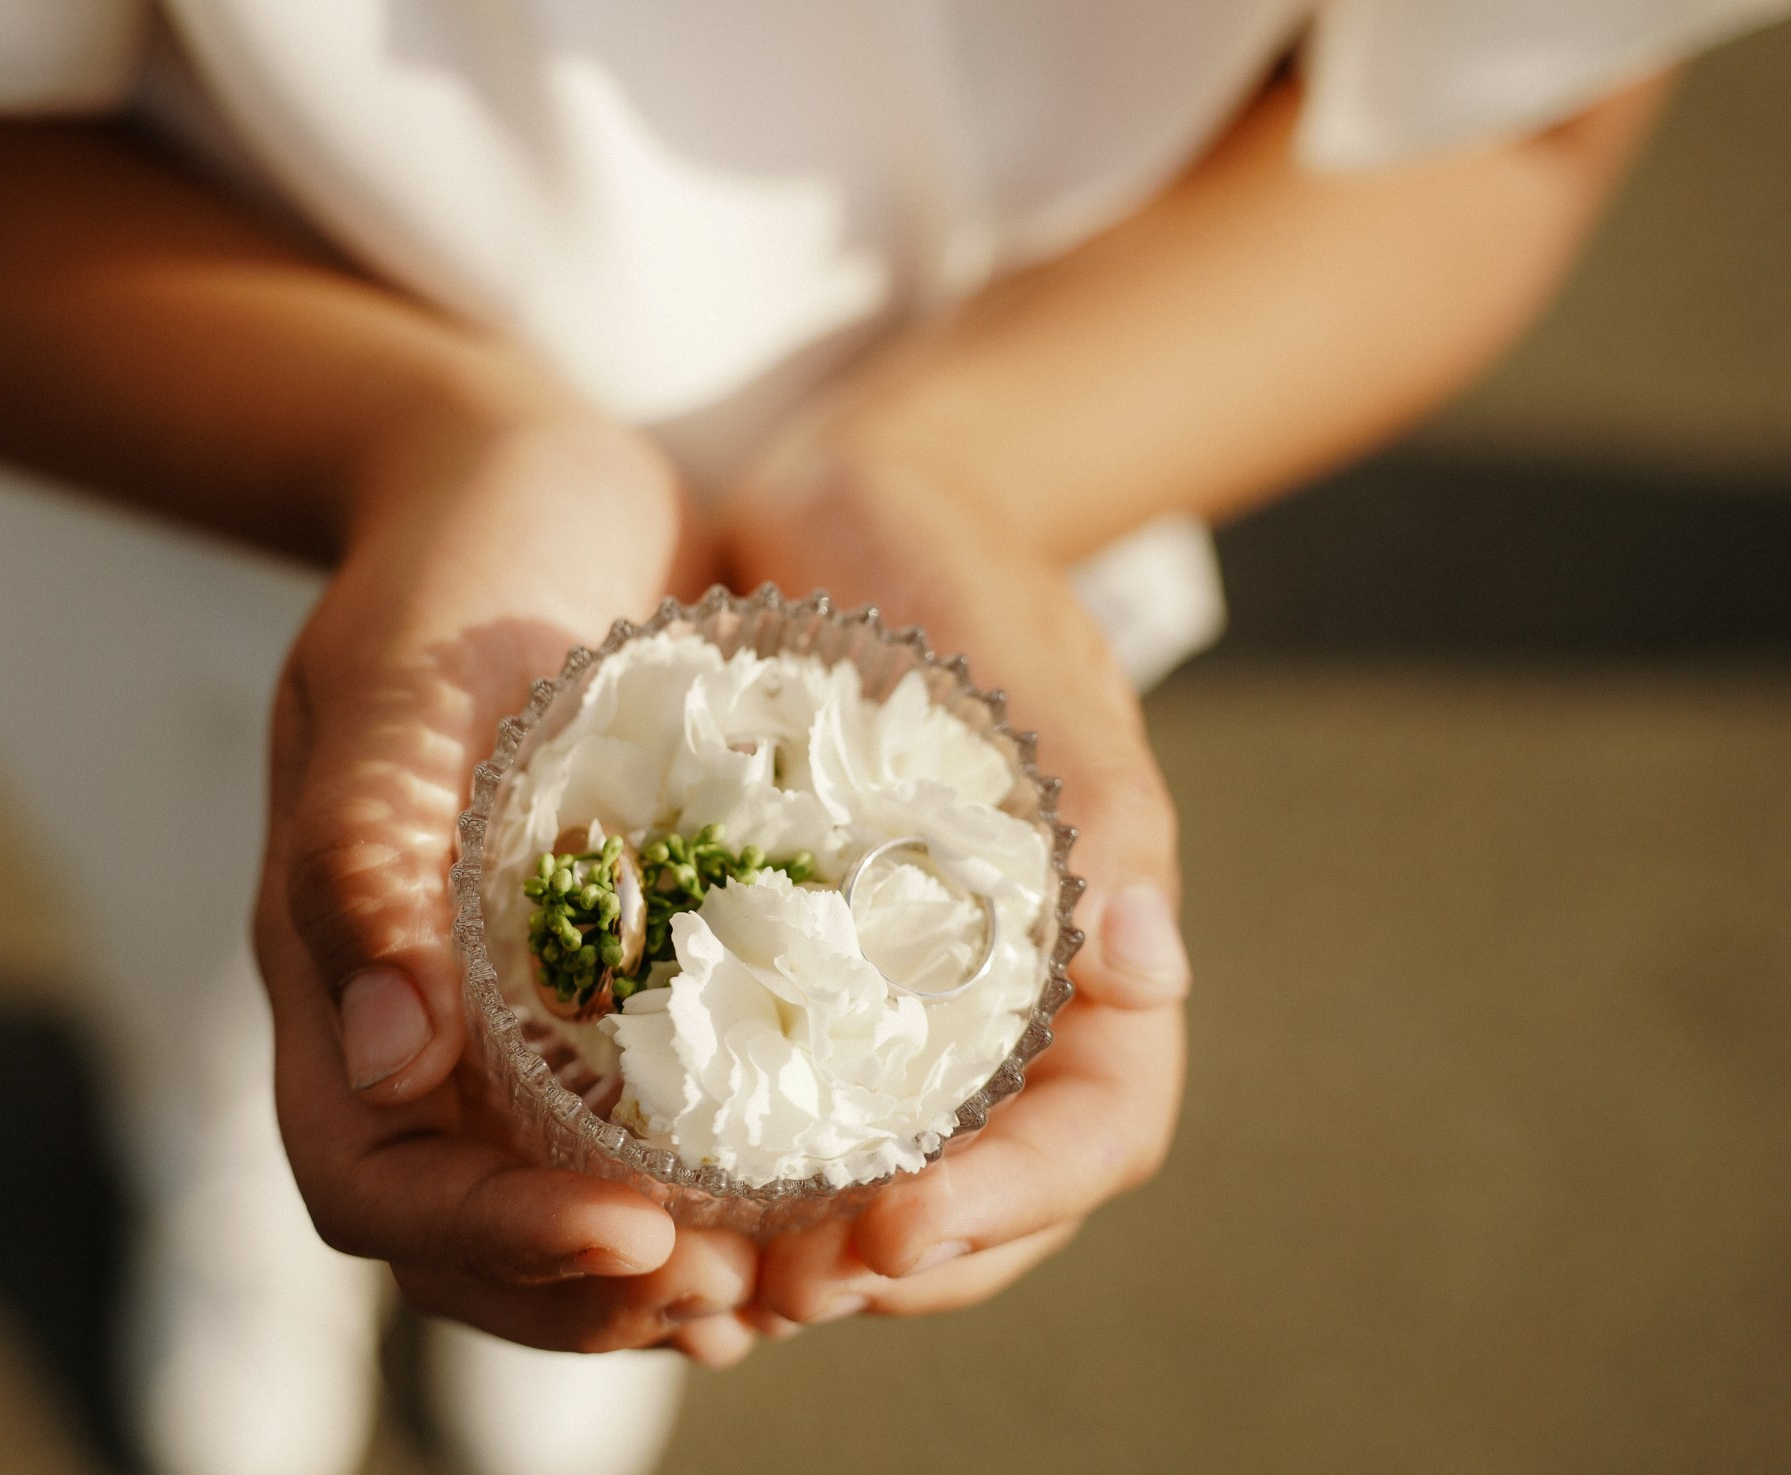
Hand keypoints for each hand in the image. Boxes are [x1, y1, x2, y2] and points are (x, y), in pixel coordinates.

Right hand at [255, 399, 764, 1361]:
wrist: (533, 483)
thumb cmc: (449, 568)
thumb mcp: (398, 687)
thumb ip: (367, 858)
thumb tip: (392, 1064)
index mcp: (342, 977)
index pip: (379, 1181)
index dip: (494, 1243)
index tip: (640, 1237)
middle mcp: (425, 1025)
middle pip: (477, 1239)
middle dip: (602, 1294)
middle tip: (750, 1294)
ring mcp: (521, 1012)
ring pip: (572, 1205)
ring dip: (677, 1272)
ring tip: (803, 1277)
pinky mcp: (623, 977)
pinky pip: (660, 1120)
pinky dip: (732, 1179)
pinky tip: (833, 1185)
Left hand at [717, 429, 1191, 1333]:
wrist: (834, 498)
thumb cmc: (947, 563)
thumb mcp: (1021, 662)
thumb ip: (1090, 803)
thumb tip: (1153, 969)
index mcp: (1093, 952)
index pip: (1094, 1131)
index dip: (1013, 1202)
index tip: (898, 1231)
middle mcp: (997, 1001)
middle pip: (982, 1194)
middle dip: (890, 1263)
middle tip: (772, 1291)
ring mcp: (887, 999)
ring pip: (870, 1179)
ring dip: (798, 1250)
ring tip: (697, 1280)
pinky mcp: (780, 973)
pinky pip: (764, 1107)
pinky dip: (719, 1167)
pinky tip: (637, 1188)